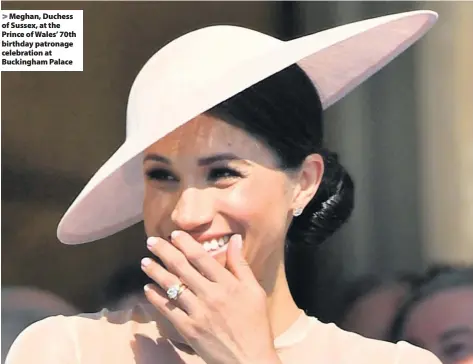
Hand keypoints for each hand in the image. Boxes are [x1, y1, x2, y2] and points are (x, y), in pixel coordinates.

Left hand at [141, 231, 281, 363]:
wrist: (249, 360)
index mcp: (227, 284)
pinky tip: (148, 289)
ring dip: (155, 272)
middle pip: (182, 268)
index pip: (201, 257)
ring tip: (144, 262)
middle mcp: (210, 295)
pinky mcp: (188, 329)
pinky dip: (156, 298)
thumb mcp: (255, 291)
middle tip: (151, 242)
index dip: (185, 243)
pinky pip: (168, 309)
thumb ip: (241, 264)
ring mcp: (197, 312)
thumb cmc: (255, 324)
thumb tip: (235, 239)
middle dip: (164, 252)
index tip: (174, 234)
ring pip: (171, 286)